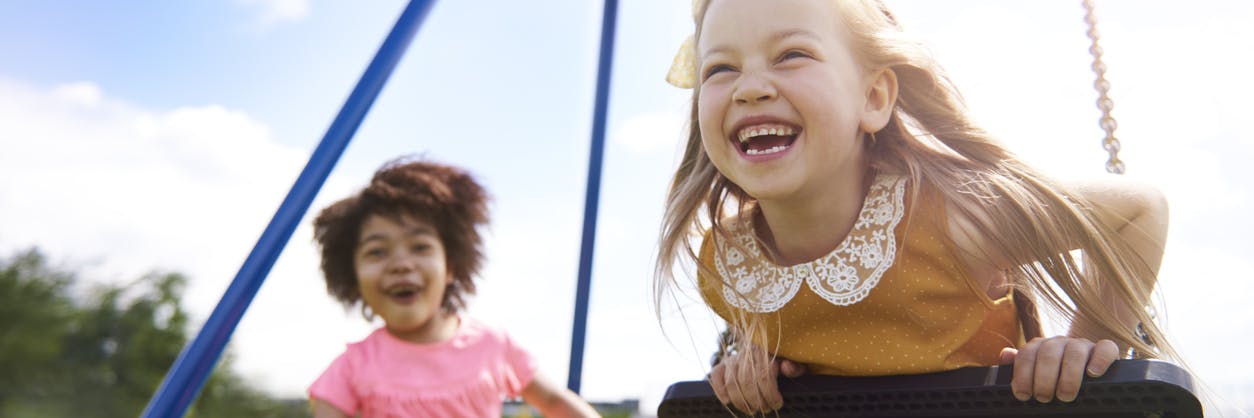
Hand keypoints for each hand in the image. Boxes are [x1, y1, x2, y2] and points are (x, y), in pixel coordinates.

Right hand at [707, 344, 807, 414]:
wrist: (767, 347)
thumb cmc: (783, 359)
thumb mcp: (795, 361)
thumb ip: (795, 366)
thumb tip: (786, 368)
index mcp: (765, 351)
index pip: (764, 375)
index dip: (770, 393)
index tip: (777, 403)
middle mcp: (747, 354)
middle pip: (747, 382)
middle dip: (757, 401)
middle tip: (765, 409)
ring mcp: (733, 359)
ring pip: (732, 382)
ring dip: (741, 401)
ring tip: (752, 409)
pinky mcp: (723, 364)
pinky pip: (715, 375)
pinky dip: (719, 389)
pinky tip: (727, 401)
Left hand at [999, 336, 1119, 402]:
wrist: (1088, 369)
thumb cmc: (1056, 376)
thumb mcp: (1036, 372)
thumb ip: (1020, 364)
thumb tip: (1005, 355)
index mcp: (1040, 346)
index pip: (1026, 354)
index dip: (1022, 375)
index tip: (1022, 395)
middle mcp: (1059, 342)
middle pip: (1048, 353)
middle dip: (1043, 378)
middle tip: (1043, 398)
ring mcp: (1083, 344)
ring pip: (1075, 352)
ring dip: (1069, 376)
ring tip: (1065, 396)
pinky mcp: (1105, 349)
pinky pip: (1105, 348)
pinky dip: (1100, 360)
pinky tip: (1093, 374)